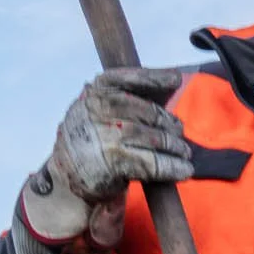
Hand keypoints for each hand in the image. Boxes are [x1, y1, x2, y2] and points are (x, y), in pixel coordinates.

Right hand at [22, 68, 190, 240]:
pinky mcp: (112, 162)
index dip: (153, 77)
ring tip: (183, 152)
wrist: (70, 176)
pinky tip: (183, 170)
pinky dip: (172, 167)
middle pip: (147, 111)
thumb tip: (173, 80)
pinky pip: (153, 163)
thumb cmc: (97, 140)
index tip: (175, 79)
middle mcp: (95, 110)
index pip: (125, 78)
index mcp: (93, 93)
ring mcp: (103, 136)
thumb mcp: (103, 113)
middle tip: (179, 132)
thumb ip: (132, 98)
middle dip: (169, 123)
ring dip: (174, 146)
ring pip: (153, 137)